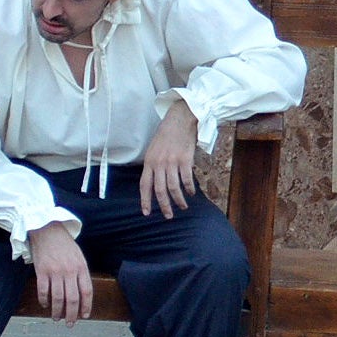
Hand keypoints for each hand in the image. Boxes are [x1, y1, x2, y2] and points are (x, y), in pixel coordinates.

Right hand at [28, 222, 91, 324]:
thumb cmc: (64, 244)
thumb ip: (81, 273)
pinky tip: (45, 304)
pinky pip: (43, 290)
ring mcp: (55, 271)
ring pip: (58, 298)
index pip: (87, 292)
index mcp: (81, 268)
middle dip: (71, 315)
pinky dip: (44, 300)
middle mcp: (69, 271)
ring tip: (56, 318)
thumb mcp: (78, 257)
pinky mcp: (41, 270)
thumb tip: (81, 294)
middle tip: (69, 323)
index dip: (86, 307)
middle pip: (72, 299)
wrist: (46, 229)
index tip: (84, 316)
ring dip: (57, 311)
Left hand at [140, 102, 200, 218]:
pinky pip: (187, 179)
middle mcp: (158, 164)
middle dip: (164, 206)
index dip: (145, 201)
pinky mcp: (185, 160)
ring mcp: (172, 162)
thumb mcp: (153, 150)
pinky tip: (192, 193)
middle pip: (159, 190)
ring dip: (179, 200)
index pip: (144, 185)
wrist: (179, 120)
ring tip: (183, 206)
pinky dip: (189, 189)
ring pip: (174, 188)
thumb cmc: (166, 135)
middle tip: (169, 216)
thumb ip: (153, 165)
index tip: (146, 213)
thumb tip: (155, 181)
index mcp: (148, 162)